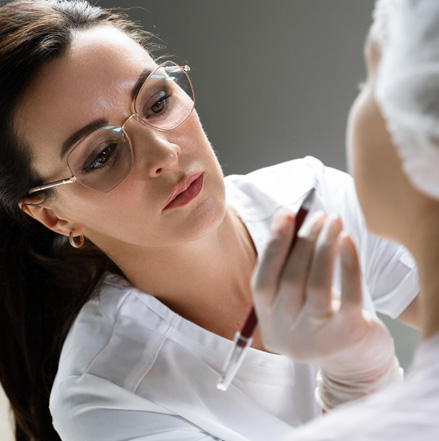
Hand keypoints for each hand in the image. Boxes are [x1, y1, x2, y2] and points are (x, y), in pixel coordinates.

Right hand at [251, 209, 392, 368]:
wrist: (356, 364)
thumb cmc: (323, 320)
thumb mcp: (296, 301)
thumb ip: (286, 268)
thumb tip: (285, 218)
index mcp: (268, 321)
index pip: (262, 280)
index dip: (273, 245)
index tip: (286, 214)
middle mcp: (286, 332)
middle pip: (291, 278)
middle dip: (304, 240)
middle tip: (319, 215)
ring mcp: (315, 338)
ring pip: (317, 283)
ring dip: (324, 245)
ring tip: (334, 220)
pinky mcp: (347, 336)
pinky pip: (349, 294)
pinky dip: (348, 263)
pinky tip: (348, 240)